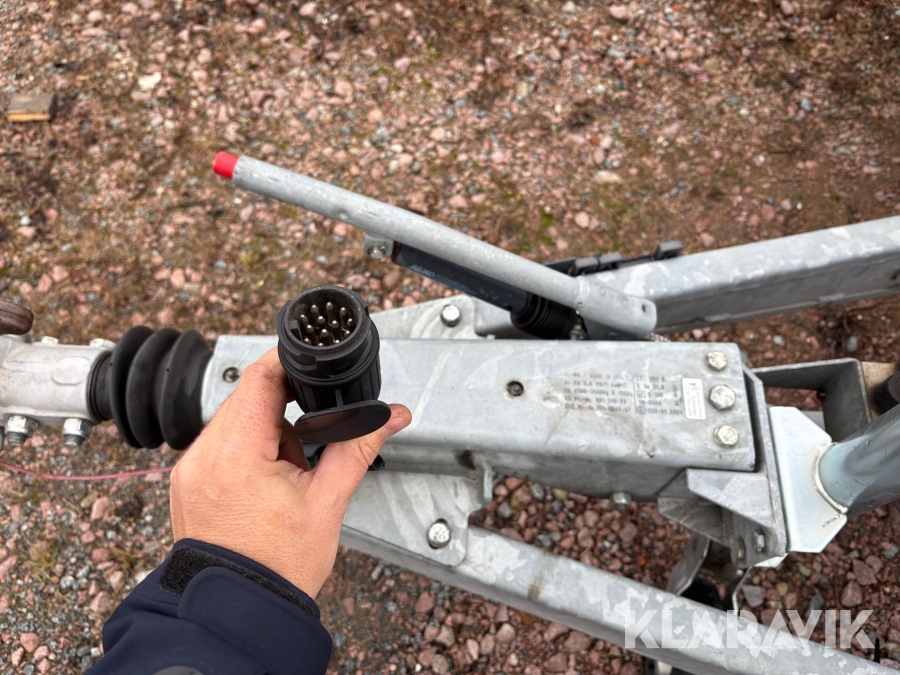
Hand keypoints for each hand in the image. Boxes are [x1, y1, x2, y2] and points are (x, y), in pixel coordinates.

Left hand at [169, 347, 410, 596]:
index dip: (289, 362)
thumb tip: (391, 415)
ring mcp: (190, 470)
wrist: (238, 613)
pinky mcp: (189, 483)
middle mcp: (202, 455)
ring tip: (286, 479)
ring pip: (235, 423)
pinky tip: (265, 486)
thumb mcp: (327, 502)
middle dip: (284, 414)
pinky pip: (221, 447)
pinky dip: (247, 454)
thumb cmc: (276, 568)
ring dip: (265, 436)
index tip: (311, 361)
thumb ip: (358, 447)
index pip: (260, 378)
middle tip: (306, 451)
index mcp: (236, 453)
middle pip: (249, 400)